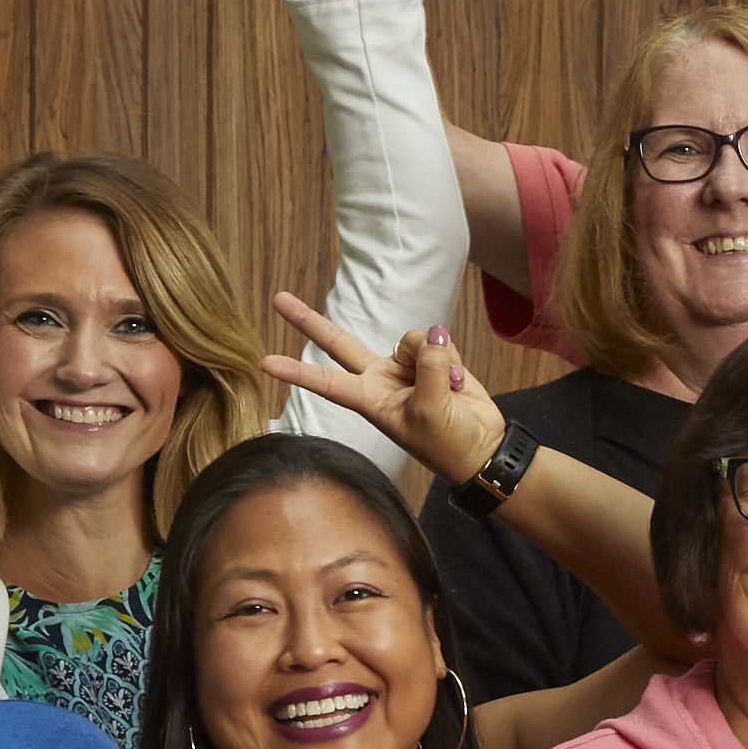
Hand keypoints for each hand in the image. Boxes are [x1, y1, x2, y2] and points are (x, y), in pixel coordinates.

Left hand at [265, 296, 506, 488]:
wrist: (482, 448)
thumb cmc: (447, 444)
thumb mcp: (430, 410)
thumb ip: (428, 368)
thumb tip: (433, 335)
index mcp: (369, 399)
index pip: (327, 381)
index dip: (297, 372)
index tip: (265, 363)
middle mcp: (380, 379)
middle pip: (339, 342)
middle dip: (310, 321)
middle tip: (278, 299)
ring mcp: (405, 367)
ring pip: (411, 338)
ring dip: (436, 358)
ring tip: (451, 388)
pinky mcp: (432, 359)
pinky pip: (438, 341)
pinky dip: (453, 359)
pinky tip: (460, 383)